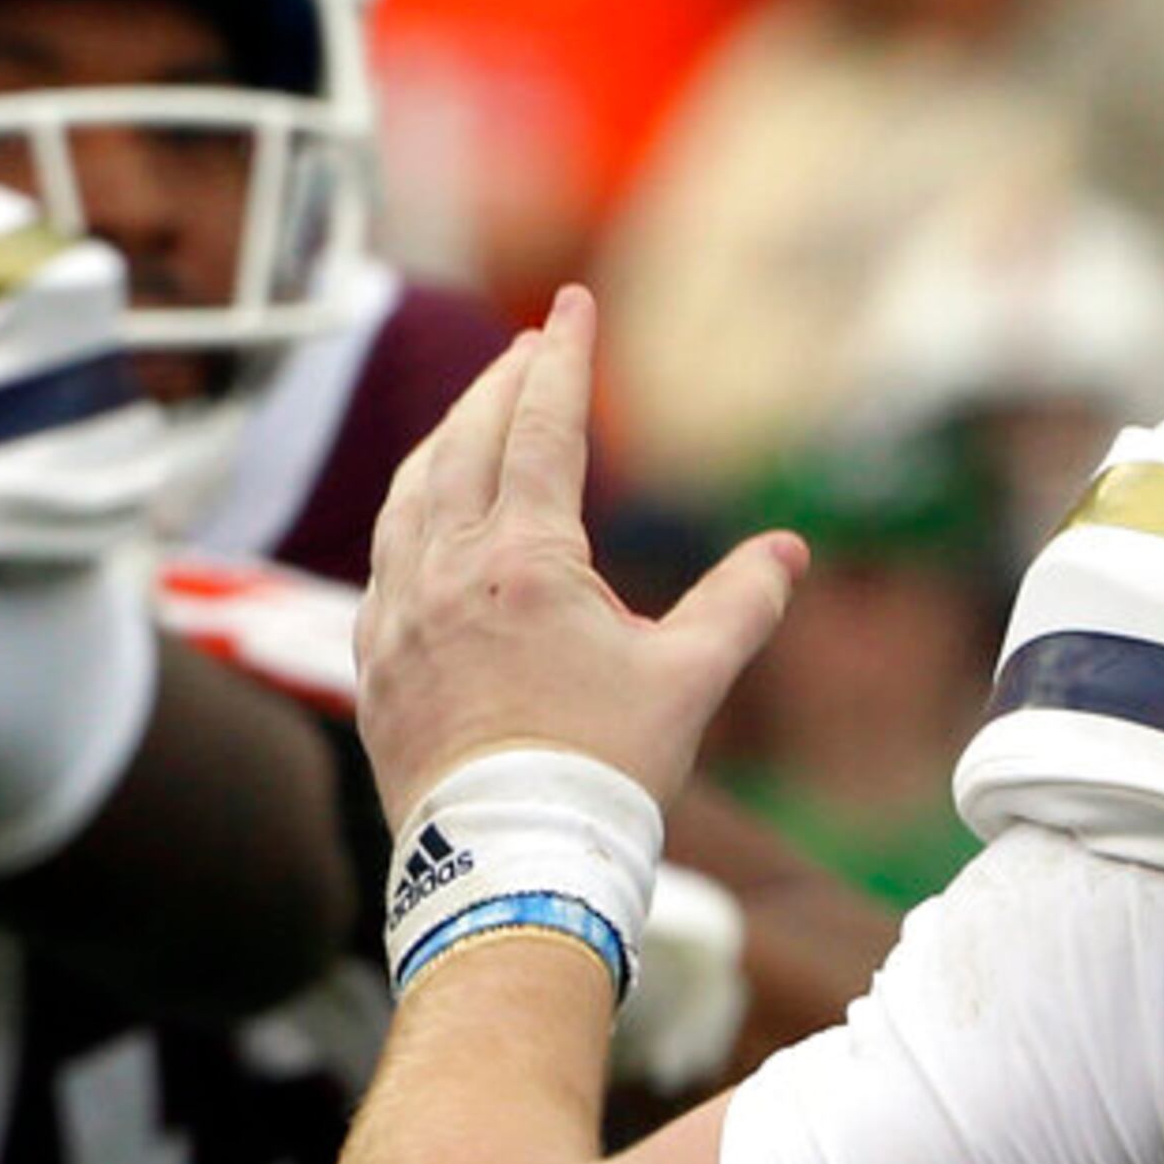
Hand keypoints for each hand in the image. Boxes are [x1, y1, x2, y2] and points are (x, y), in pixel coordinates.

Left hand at [356, 286, 804, 821]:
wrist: (511, 859)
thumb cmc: (606, 769)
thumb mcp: (691, 679)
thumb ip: (741, 604)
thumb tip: (787, 551)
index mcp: (527, 562)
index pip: (545, 430)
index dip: (563, 359)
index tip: (572, 304)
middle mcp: (450, 570)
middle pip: (470, 441)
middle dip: (506, 381)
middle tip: (534, 343)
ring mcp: (400, 612)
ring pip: (414, 489)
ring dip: (450, 434)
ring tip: (479, 408)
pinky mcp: (376, 656)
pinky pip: (387, 551)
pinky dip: (413, 503)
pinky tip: (429, 506)